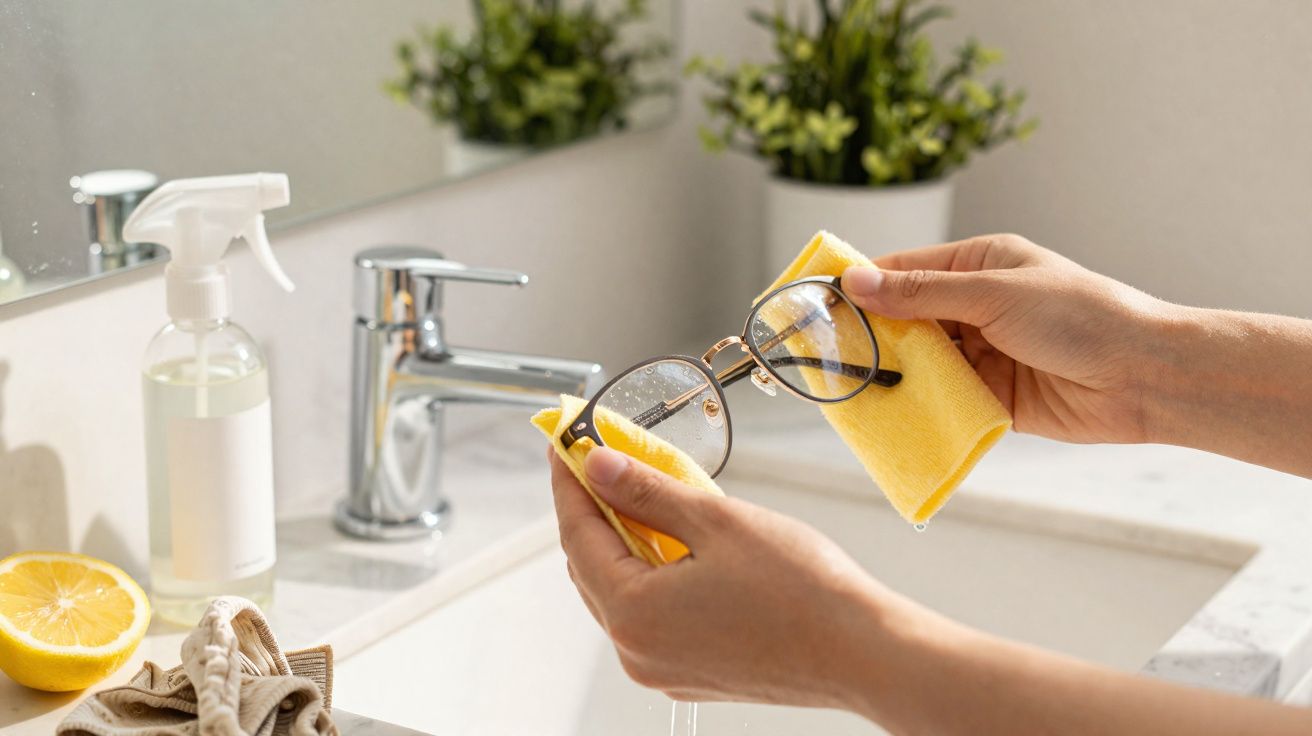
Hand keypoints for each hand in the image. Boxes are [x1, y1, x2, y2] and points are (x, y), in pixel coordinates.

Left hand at [549, 445, 903, 708]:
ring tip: (642, 492)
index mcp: (634, 614)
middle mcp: (637, 651)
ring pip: (620, 591)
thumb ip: (647, 491)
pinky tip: (675, 542)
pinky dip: (651, 574)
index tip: (565, 445)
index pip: (577, 534)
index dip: (569, 481)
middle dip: (594, 509)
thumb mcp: (715, 521)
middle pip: (591, 566)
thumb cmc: (804, 592)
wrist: (863, 652)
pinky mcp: (691, 673)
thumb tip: (598, 467)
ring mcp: (663, 668)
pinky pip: (651, 615)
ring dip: (624, 541)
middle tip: (601, 460)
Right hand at [842, 234, 1171, 443]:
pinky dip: (915, 405)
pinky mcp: (990, 397)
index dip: (859, 285)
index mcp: (978, 266)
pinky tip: (886, 413)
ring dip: (889, 373)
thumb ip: (922, 293)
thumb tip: (856, 282)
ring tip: (844, 385)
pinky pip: (941, 399)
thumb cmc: (1080, 316)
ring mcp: (982, 354)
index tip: (814, 300)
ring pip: (918, 362)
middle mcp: (976, 307)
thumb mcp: (994, 294)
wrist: (1143, 378)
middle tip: (819, 352)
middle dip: (867, 335)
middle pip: (904, 319)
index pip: (903, 270)